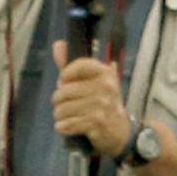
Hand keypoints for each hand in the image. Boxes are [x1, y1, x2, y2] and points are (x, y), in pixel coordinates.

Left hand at [50, 43, 130, 157]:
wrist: (119, 130)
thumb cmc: (102, 103)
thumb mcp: (92, 82)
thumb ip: (72, 65)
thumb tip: (57, 45)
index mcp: (104, 73)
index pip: (76, 66)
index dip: (64, 76)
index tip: (64, 83)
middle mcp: (105, 87)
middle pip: (63, 91)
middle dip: (58, 101)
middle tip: (64, 105)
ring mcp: (101, 105)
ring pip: (62, 109)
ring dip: (59, 115)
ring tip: (66, 116)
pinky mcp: (96, 123)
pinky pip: (66, 124)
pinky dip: (63, 127)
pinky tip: (68, 126)